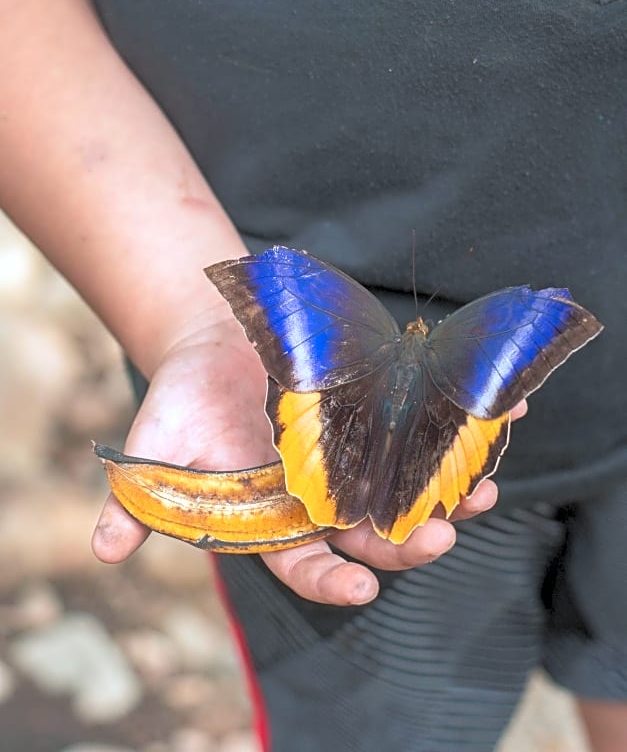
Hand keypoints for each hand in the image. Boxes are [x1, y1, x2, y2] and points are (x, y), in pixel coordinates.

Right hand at [92, 308, 525, 604]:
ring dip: (449, 491)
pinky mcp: (378, 413)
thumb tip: (106, 550)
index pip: (305, 562)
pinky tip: (502, 410)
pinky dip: (461, 421)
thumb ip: (137, 500)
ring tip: (483, 488)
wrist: (216, 341)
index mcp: (275, 518)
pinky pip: (424, 424)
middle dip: (407, 539)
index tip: (360, 584)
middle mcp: (323, 496)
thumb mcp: (154, 447)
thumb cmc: (184, 399)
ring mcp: (357, 456)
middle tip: (439, 535)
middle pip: (373, 530)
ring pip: (409, 485)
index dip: (331, 575)